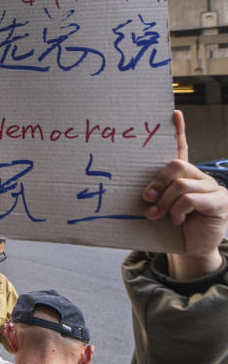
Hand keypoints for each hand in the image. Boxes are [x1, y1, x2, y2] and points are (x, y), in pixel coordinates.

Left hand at [143, 110, 227, 279]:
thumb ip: (154, 194)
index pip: (182, 148)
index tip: (173, 113)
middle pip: (175, 165)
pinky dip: (179, 211)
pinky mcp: (220, 201)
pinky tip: (180, 221)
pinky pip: (191, 198)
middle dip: (157, 183)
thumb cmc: (171, 227)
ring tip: (159, 215)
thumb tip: (143, 194)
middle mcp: (200, 176)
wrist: (190, 249)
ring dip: (165, 203)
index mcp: (184, 175)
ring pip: (181, 184)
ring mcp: (212, 187)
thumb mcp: (159, 207)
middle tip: (147, 200)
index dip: (178, 130)